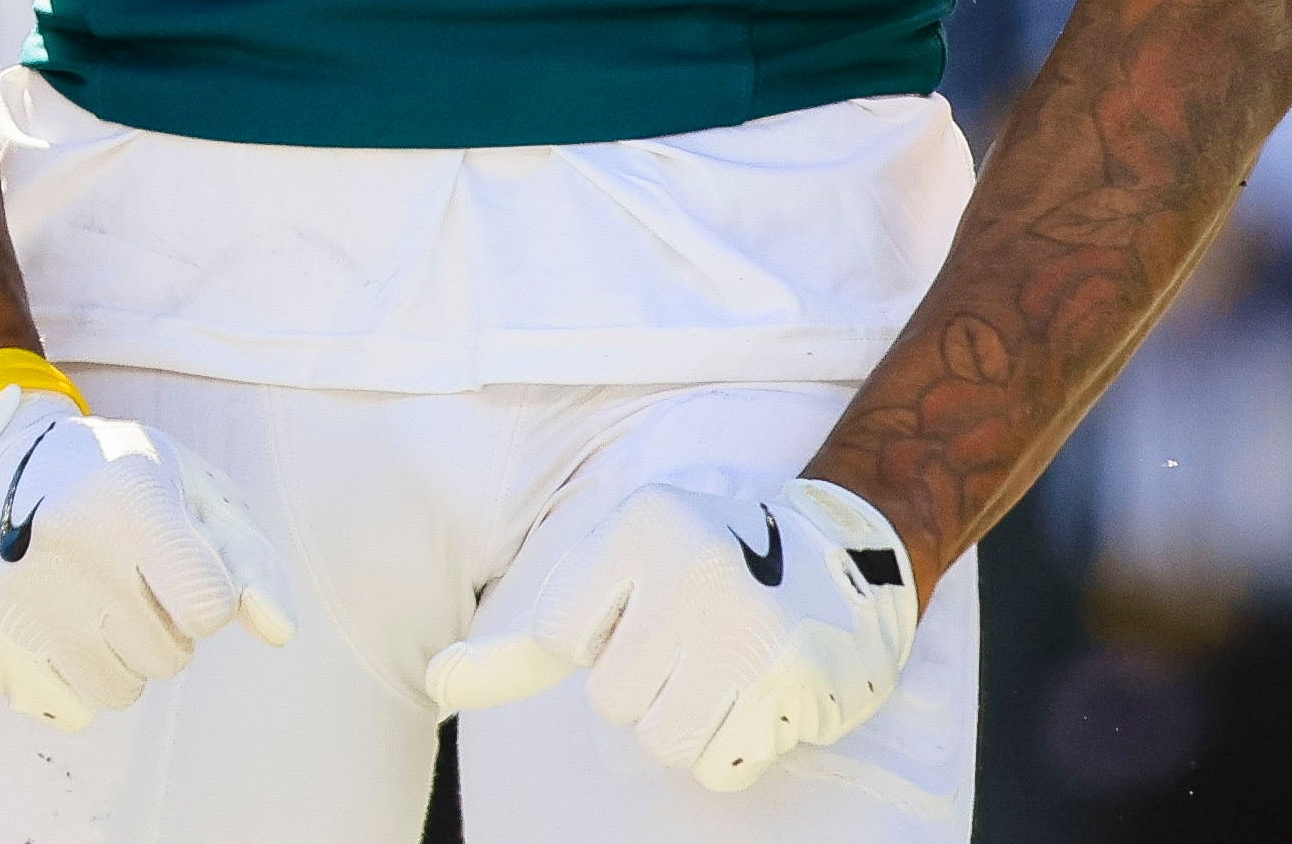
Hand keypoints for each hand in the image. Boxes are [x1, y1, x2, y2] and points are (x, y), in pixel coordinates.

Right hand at [0, 389, 293, 730]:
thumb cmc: (109, 476)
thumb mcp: (188, 487)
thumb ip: (247, 557)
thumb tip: (277, 631)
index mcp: (131, 497)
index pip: (210, 606)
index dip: (205, 592)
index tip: (178, 562)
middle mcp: (68, 546)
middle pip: (168, 657)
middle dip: (159, 623)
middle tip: (123, 571)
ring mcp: (16, 597)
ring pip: (118, 691)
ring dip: (115, 654)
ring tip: (86, 595)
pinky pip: (66, 707)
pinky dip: (67, 674)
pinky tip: (47, 617)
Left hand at [424, 477, 918, 791]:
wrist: (850, 552)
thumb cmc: (712, 562)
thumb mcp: (622, 563)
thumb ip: (531, 637)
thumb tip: (440, 686)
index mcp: (641, 523)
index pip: (558, 637)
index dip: (596, 639)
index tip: (640, 608)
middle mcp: (693, 567)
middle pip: (611, 701)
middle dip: (646, 684)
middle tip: (692, 641)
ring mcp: (748, 627)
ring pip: (662, 742)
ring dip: (688, 722)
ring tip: (724, 670)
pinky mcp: (793, 683)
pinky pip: (719, 767)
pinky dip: (734, 747)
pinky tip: (761, 694)